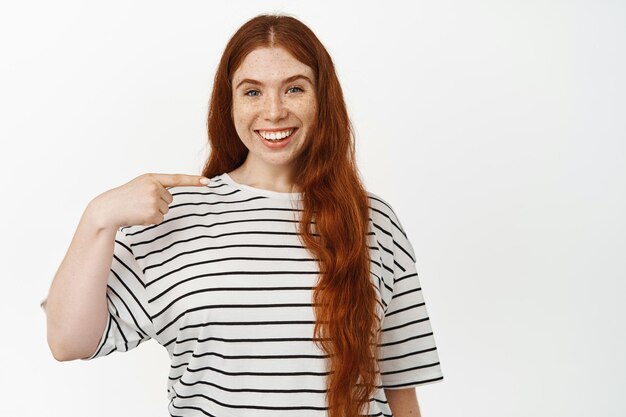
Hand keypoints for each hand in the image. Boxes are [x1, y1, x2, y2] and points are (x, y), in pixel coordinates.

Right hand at [87, 173, 208, 229]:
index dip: (193, 180)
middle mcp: (154, 187)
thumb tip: (169, 198)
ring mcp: (153, 199)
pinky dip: (150, 220)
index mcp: (151, 178)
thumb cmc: (125, 198)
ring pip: (165, 210)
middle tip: (140, 203)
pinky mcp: (152, 212)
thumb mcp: (140, 186)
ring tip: (138, 209)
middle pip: (169, 200)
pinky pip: (160, 219)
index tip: (207, 181)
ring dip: (153, 212)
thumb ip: (156, 187)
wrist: (108, 209)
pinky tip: (138, 216)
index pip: (177, 178)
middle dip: (158, 204)